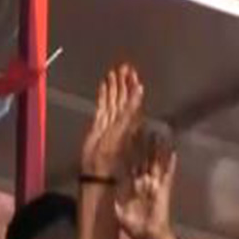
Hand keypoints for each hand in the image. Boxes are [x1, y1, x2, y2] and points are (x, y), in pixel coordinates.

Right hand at [79, 63, 143, 179]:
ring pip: (113, 100)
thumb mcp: (125, 128)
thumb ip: (131, 108)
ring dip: (113, 86)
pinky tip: (104, 85)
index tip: (133, 74)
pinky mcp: (98, 125)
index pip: (132, 99)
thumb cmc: (114, 155)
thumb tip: (139, 91)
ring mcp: (109, 122)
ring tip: (113, 72)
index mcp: (130, 120)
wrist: (99, 170)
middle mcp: (121, 120)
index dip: (132, 86)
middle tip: (124, 67)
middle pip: (123, 97)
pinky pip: (103, 105)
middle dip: (123, 82)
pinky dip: (103, 95)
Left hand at [115, 127, 176, 238]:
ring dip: (157, 149)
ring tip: (159, 132)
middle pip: (142, 159)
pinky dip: (171, 164)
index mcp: (130, 187)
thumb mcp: (120, 216)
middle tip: (142, 126)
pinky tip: (173, 152)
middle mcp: (143, 183)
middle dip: (142, 143)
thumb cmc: (135, 230)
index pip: (127, 164)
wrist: (150, 238)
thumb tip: (109, 197)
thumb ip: (115, 205)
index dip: (125, 152)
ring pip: (156, 162)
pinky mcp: (165, 190)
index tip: (124, 139)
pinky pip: (168, 174)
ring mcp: (155, 185)